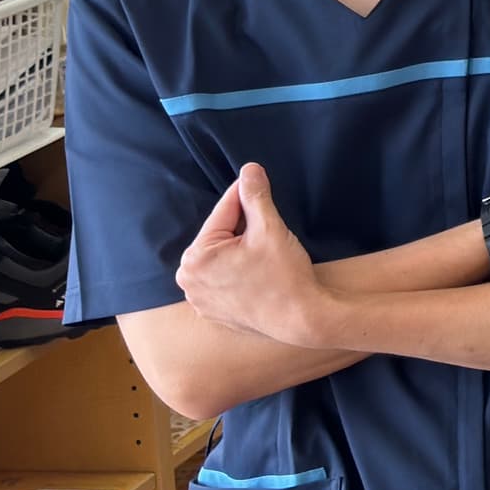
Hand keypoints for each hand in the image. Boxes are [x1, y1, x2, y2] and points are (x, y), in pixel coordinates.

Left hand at [176, 165, 339, 347]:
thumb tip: (249, 169)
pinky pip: (222, 278)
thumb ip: (255, 196)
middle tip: (269, 228)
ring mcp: (198, 298)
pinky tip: (259, 273)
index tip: (257, 181)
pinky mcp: (211, 311)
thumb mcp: (270, 228)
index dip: (245, 195)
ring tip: (266, 252)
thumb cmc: (284, 275)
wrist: (301, 319)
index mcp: (196, 257)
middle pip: (219, 235)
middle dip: (242, 227)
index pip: (222, 212)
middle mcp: (188, 279)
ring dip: (239, 248)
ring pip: (220, 257)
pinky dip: (237, 270)